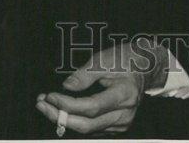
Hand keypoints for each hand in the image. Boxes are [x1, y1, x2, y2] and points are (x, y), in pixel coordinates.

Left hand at [35, 38, 167, 135]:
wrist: (146, 68)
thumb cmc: (126, 60)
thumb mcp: (105, 59)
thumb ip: (85, 74)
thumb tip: (66, 87)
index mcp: (125, 94)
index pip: (91, 107)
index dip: (68, 104)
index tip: (50, 96)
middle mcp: (124, 114)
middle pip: (86, 125)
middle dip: (60, 116)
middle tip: (41, 105)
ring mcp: (122, 123)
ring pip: (87, 129)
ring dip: (64, 119)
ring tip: (47, 106)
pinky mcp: (117, 127)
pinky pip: (92, 128)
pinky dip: (76, 121)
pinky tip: (63, 110)